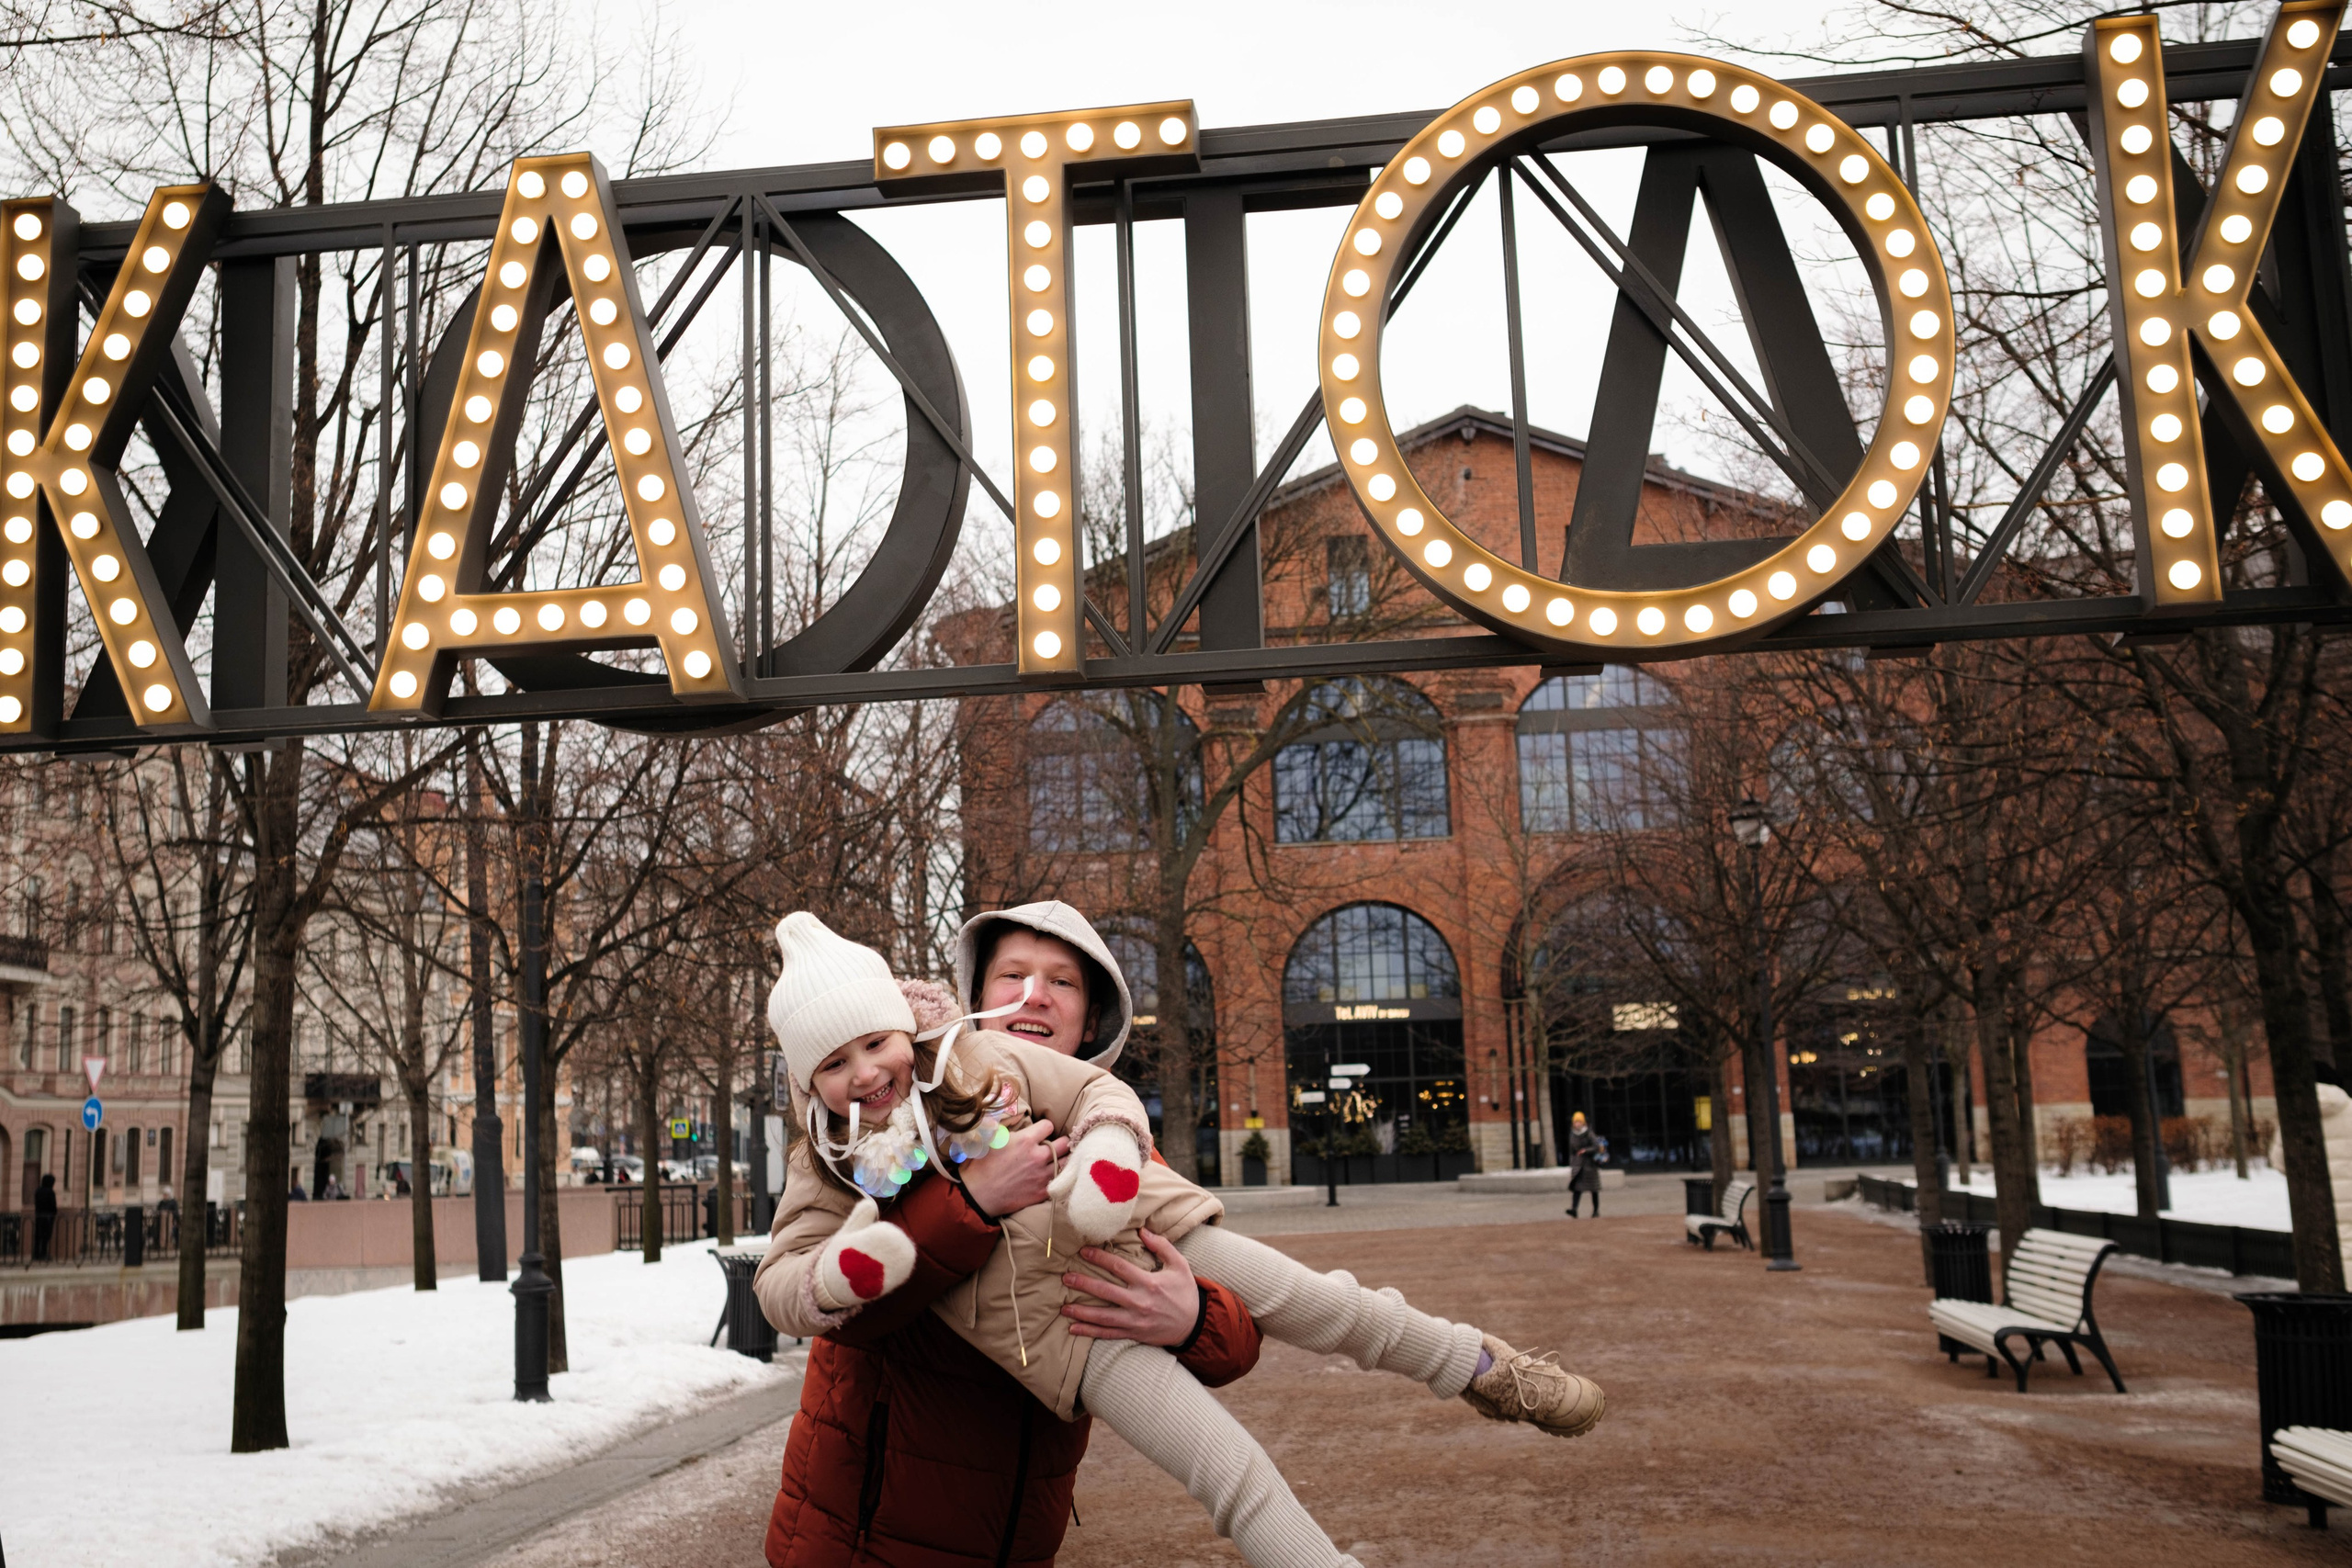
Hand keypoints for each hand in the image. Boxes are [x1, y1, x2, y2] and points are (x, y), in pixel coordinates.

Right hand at [959, 1117, 1069, 1219]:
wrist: (977, 1195)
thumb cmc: (980, 1165)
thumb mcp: (991, 1139)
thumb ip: (1008, 1128)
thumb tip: (1015, 1117)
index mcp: (1025, 1140)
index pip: (1049, 1125)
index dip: (1044, 1127)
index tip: (1041, 1132)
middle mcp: (1037, 1156)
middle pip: (1064, 1143)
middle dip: (1060, 1142)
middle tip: (1055, 1145)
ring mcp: (1042, 1175)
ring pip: (1066, 1162)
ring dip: (1062, 1159)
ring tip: (1058, 1159)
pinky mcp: (1041, 1192)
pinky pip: (1060, 1180)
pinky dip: (1059, 1177)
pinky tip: (1053, 1175)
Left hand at [1060, 1229, 1199, 1346]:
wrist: (1195, 1324)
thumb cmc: (1186, 1292)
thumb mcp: (1180, 1265)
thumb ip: (1162, 1246)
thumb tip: (1143, 1230)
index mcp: (1149, 1282)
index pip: (1119, 1267)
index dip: (1099, 1258)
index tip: (1083, 1251)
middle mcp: (1140, 1302)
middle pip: (1106, 1291)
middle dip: (1083, 1284)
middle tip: (1065, 1278)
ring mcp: (1135, 1320)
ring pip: (1103, 1316)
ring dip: (1082, 1312)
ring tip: (1063, 1307)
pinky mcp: (1134, 1334)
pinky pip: (1108, 1334)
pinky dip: (1090, 1332)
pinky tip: (1074, 1329)